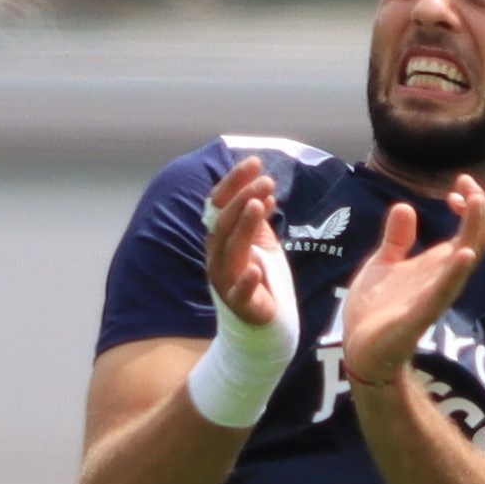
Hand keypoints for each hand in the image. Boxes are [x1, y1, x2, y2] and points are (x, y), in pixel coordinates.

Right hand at [203, 153, 291, 330]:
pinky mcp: (240, 305)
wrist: (263, 322)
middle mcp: (218, 256)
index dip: (234, 182)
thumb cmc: (260, 276)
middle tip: (266, 180)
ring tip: (257, 204)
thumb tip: (265, 190)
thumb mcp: (260, 240)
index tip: (255, 162)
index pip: (220, 203)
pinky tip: (255, 269)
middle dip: (242, 198)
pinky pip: (239, 293)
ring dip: (243, 227)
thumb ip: (258, 217)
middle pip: (224, 223)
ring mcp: (226, 280)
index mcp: (220, 238)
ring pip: (231, 250)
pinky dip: (246, 281)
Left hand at [343, 177, 484, 390]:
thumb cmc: (375, 310)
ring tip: (476, 204)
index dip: (472, 204)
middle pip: (478, 241)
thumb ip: (397, 238)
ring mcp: (434, 296)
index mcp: (437, 265)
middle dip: (479, 210)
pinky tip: (463, 253)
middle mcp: (443, 278)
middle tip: (469, 186)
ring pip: (466, 262)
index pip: (471, 230)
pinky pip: (443, 292)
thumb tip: (405, 207)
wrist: (358, 349)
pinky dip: (454, 272)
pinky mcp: (419, 315)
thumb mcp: (384, 263)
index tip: (460, 185)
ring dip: (473, 231)